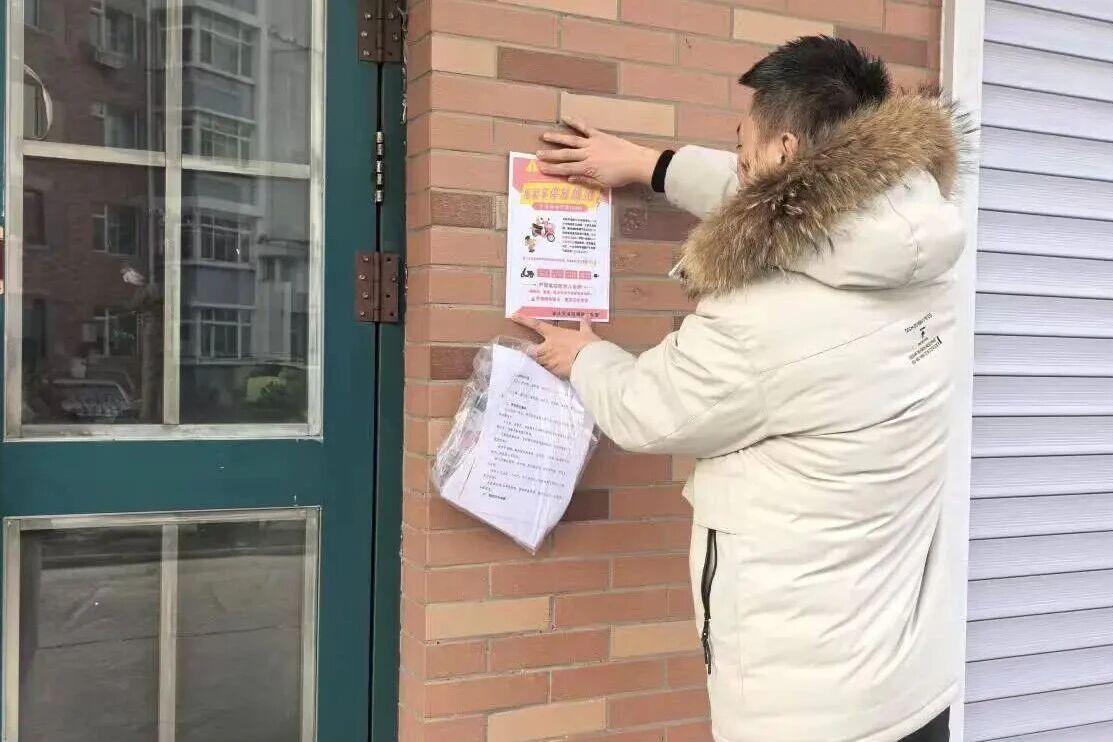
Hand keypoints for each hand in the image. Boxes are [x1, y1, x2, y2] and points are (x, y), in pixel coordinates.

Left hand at [512, 315, 600, 378]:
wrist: (589, 361)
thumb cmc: (587, 345)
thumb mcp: (587, 333)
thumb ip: (584, 326)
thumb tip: (586, 317)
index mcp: (554, 334)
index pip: (536, 325)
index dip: (524, 320)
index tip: (514, 316)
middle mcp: (548, 347)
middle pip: (531, 349)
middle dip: (527, 351)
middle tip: (523, 352)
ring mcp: (550, 360)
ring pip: (537, 362)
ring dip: (536, 363)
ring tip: (533, 367)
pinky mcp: (554, 372)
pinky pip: (546, 372)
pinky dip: (546, 373)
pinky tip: (546, 377)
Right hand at [537, 117, 659, 189]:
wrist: (636, 163)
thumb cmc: (621, 176)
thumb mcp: (603, 184)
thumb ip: (586, 181)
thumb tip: (569, 179)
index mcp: (588, 168)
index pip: (566, 169)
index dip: (552, 169)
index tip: (541, 168)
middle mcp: (587, 154)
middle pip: (565, 155)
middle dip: (550, 155)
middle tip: (537, 154)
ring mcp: (592, 143)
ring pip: (571, 140)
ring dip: (557, 138)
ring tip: (545, 136)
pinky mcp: (599, 135)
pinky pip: (585, 128)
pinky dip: (575, 122)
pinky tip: (565, 118)